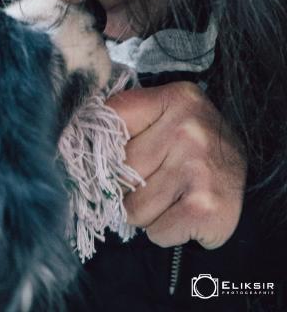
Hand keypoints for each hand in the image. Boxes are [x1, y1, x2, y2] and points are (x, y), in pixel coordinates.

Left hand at [107, 81, 246, 248]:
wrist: (252, 178)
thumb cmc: (196, 147)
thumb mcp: (169, 116)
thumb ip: (129, 120)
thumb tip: (77, 142)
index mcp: (174, 98)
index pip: (110, 119)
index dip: (100, 145)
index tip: (103, 156)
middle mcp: (187, 129)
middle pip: (119, 170)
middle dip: (128, 184)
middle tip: (154, 179)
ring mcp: (197, 169)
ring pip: (133, 207)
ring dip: (147, 212)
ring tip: (171, 196)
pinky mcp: (205, 208)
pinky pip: (156, 232)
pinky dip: (165, 231)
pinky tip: (184, 213)